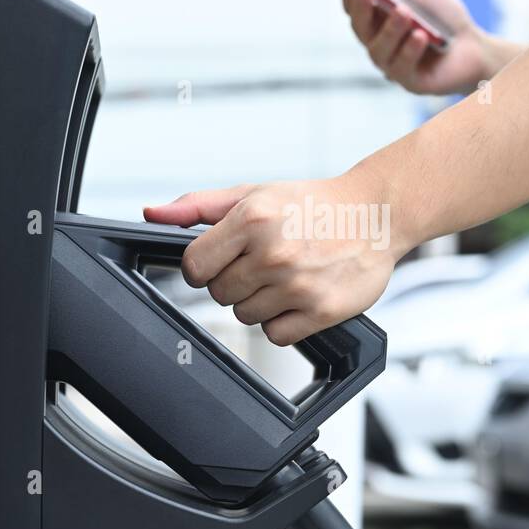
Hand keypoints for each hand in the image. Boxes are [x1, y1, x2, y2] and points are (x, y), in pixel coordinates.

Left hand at [143, 171, 405, 345]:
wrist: (376, 213)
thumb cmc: (313, 204)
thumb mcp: (253, 194)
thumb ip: (199, 205)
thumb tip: (152, 214)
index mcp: (252, 219)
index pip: (194, 266)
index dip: (204, 267)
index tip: (221, 261)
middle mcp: (274, 252)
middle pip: (219, 294)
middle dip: (235, 282)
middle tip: (264, 263)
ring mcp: (298, 284)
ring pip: (245, 317)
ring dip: (260, 302)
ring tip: (286, 277)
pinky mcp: (322, 311)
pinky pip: (276, 335)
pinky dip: (284, 322)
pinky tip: (300, 296)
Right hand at [342, 0, 506, 95]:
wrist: (474, 47)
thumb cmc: (443, 17)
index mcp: (375, 21)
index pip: (353, 7)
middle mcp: (377, 43)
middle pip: (360, 28)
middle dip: (362, 7)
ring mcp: (391, 65)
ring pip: (379, 49)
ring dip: (390, 30)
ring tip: (403, 11)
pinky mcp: (410, 82)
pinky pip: (402, 67)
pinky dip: (411, 49)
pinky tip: (420, 35)